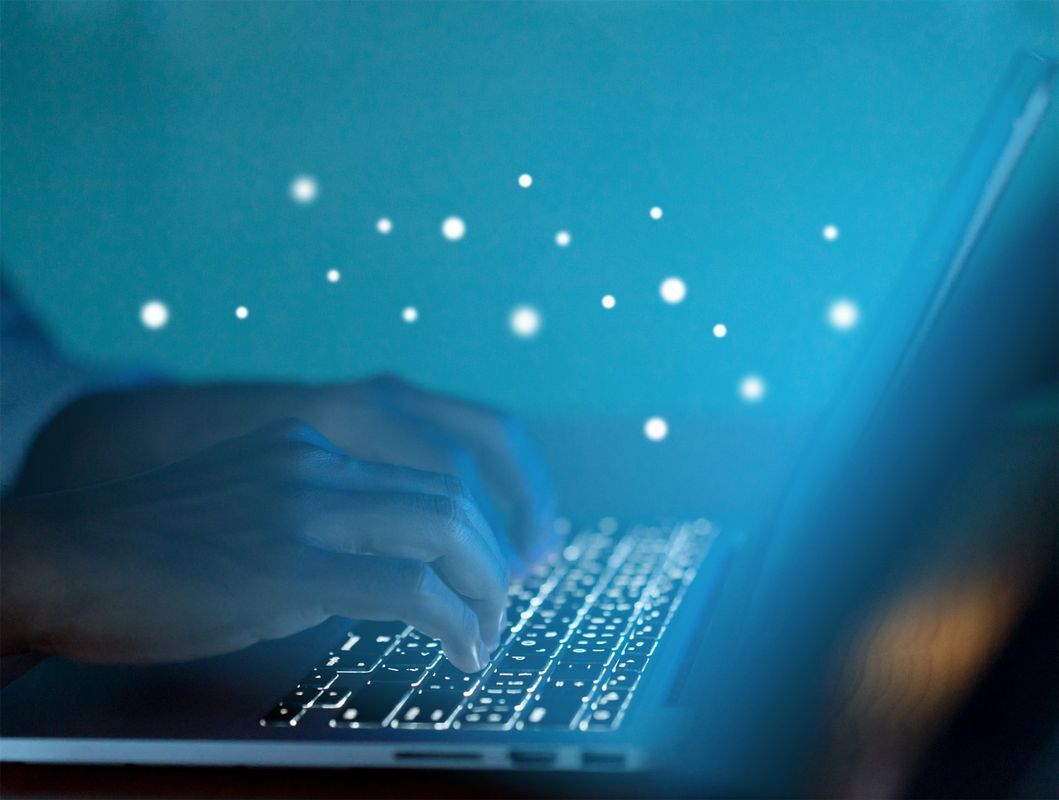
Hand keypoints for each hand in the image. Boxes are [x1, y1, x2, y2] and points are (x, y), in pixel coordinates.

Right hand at [1, 420, 505, 670]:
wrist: (63, 556)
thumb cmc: (150, 546)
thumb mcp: (249, 501)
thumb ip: (316, 510)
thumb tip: (383, 560)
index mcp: (312, 439)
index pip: (432, 461)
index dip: (484, 514)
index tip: (500, 557)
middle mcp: (317, 460)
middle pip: (451, 494)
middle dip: (496, 555)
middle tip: (504, 603)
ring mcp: (303, 508)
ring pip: (443, 530)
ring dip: (486, 587)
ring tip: (489, 632)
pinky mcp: (288, 567)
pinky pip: (407, 587)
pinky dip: (453, 621)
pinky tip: (462, 651)